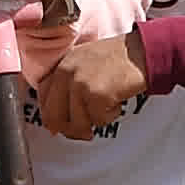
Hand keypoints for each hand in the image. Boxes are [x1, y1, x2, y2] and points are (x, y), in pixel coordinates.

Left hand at [28, 33, 150, 140]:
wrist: (142, 52)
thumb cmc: (119, 58)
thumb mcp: (85, 62)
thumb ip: (69, 83)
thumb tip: (57, 119)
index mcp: (62, 64)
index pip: (43, 97)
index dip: (51, 116)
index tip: (59, 125)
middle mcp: (67, 73)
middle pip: (54, 116)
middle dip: (69, 129)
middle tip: (83, 132)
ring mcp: (80, 84)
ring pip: (76, 123)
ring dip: (94, 121)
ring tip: (107, 107)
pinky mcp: (96, 95)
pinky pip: (97, 120)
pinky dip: (110, 116)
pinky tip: (116, 102)